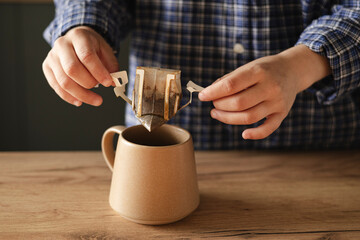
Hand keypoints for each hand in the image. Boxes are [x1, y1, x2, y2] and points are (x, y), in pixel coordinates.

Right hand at [42, 26, 118, 105]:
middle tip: (100, 90)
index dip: (98, 71)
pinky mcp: (47, 67)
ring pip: (63, 81)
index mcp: (79, 37)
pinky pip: (56, 86)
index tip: (108, 82)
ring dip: (81, 95)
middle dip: (88, 85)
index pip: (86, 56)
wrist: (76, 39)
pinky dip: (69, 97)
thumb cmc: (92, 46)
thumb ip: (111, 66)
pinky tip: (80, 101)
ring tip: (95, 100)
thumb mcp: (106, 50)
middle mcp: (62, 45)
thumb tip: (114, 82)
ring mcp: (52, 56)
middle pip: (72, 69)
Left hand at [199, 45, 330, 139]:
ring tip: (217, 114)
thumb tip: (209, 93)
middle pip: (239, 103)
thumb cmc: (264, 69)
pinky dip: (255, 134)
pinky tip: (243, 134)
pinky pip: (268, 128)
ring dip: (228, 119)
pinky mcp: (282, 114)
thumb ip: (229, 80)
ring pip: (249, 117)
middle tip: (214, 105)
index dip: (213, 92)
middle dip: (220, 106)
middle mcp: (270, 87)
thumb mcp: (248, 67)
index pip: (231, 85)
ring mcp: (277, 102)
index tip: (203, 95)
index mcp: (259, 71)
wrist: (293, 70)